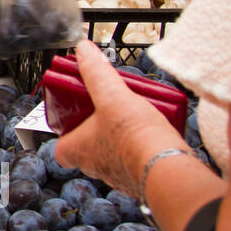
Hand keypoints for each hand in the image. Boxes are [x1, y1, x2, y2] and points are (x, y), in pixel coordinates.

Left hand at [54, 40, 184, 198]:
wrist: (170, 169)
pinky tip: (154, 134)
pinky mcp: (142, 179)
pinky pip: (137, 161)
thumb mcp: (111, 95)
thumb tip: (83, 50)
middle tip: (109, 110)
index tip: (76, 114)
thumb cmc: (135, 138)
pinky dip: (143, 149)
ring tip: (135, 117)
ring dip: (122, 138)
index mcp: (76, 151)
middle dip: (98, 129)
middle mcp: (94, 168)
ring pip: (114, 154)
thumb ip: (96, 72)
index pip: (61, 145)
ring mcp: (119, 177)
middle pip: (88, 147)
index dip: (67, 130)